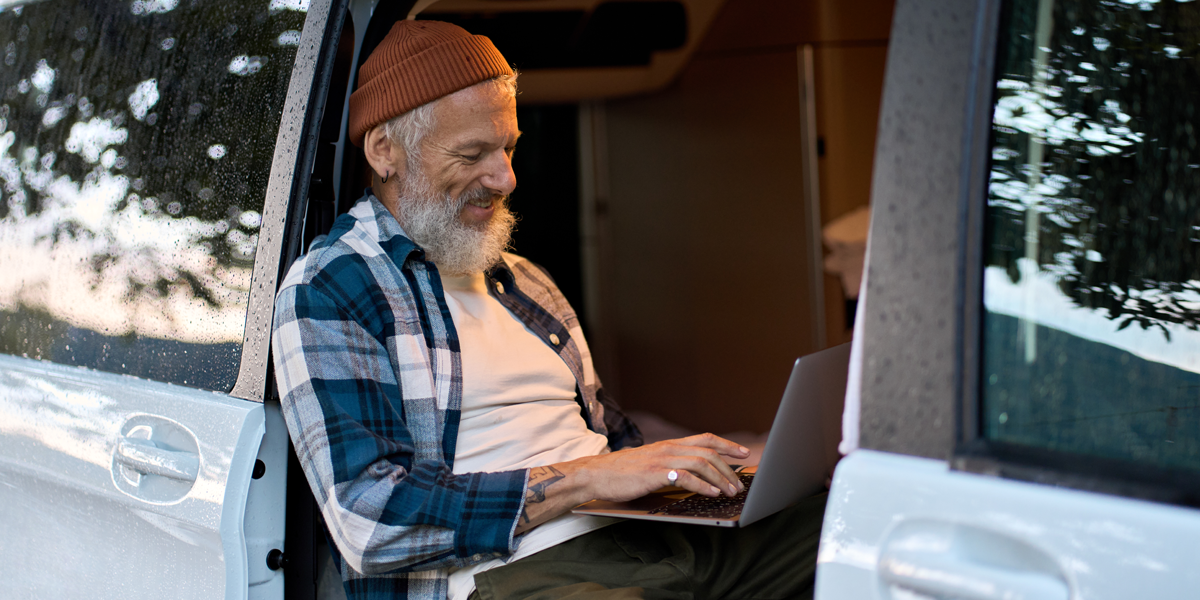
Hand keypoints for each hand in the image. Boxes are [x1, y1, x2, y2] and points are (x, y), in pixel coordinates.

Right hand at [571, 433, 750, 500]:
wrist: (596, 474)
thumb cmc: (622, 472)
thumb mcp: (650, 463)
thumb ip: (671, 464)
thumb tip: (693, 475)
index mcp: (669, 444)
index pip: (705, 438)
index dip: (727, 445)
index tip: (743, 453)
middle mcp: (668, 448)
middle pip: (708, 452)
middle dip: (729, 467)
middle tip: (739, 483)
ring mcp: (662, 460)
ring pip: (701, 463)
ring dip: (720, 478)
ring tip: (730, 491)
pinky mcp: (655, 474)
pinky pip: (686, 477)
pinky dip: (703, 485)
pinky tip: (712, 493)